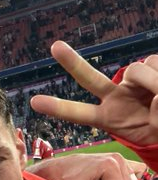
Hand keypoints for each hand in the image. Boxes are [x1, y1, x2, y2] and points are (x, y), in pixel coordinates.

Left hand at [31, 41, 157, 145]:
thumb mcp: (157, 132)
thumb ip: (156, 116)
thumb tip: (156, 94)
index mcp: (109, 118)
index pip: (80, 113)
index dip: (59, 108)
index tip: (34, 102)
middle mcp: (114, 96)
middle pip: (89, 78)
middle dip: (71, 62)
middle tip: (54, 46)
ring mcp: (130, 82)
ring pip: (136, 69)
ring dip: (154, 81)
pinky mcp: (148, 66)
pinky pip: (155, 61)